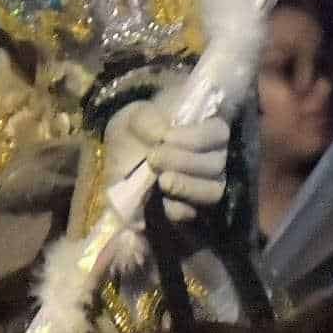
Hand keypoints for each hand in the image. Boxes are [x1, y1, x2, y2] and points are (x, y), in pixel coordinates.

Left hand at [121, 92, 231, 228]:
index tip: (166, 137)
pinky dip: (178, 208)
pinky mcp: (194, 211)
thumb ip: (146, 120)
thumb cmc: (132, 136)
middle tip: (154, 158)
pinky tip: (162, 201)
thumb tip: (162, 135)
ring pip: (214, 191)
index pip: (219, 131)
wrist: (113, 169)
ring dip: (186, 186)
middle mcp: (214, 157)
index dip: (196, 137)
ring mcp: (208, 186)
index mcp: (205, 129)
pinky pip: (196, 213)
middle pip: (217, 163)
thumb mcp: (132, 118)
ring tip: (161, 181)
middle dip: (185, 162)